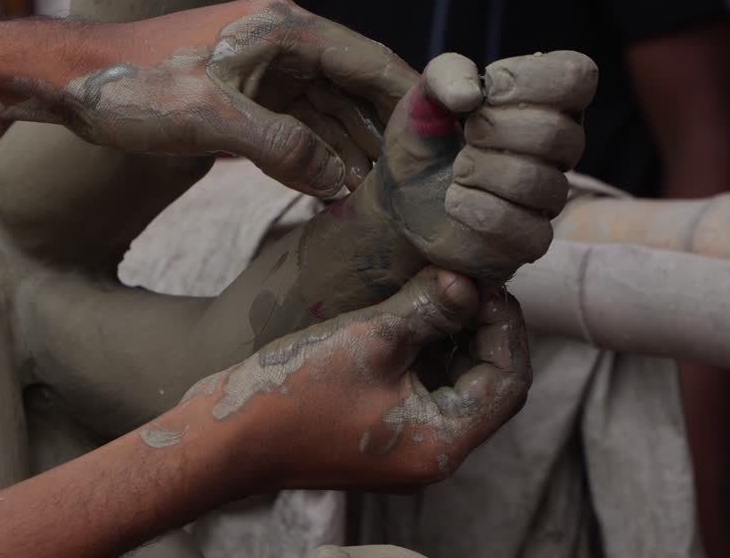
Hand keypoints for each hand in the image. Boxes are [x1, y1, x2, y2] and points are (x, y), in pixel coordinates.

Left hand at [21, 0, 417, 196]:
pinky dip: (318, 147)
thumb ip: (281, 149)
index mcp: (283, 28)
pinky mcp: (246, 85)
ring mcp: (265, 61)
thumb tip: (340, 181)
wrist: (70, 82)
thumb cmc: (132, 89)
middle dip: (386, 131)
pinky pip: (299, 117)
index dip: (410, 100)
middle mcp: (282, 37)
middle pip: (356, 84)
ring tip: (384, 192)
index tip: (443, 140)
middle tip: (419, 180)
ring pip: (329, 105)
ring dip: (353, 145)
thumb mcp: (210, 122)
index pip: (369, 61)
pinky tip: (337, 182)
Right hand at [174, 267, 529, 491]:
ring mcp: (404, 445)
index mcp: (441, 443)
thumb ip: (429, 307)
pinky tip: (407, 309)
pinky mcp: (378, 431)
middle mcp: (431, 453)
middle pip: (487, 384)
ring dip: (452, 334)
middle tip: (462, 276)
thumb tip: (468, 279)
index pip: (508, 381)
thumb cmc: (293, 394)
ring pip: (454, 383)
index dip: (505, 324)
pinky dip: (423, 350)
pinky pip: (421, 388)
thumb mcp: (371, 338)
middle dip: (480, 327)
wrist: (221, 438)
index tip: (482, 280)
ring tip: (435, 285)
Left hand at [373, 51, 596, 281]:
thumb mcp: (426, 93)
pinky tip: (456, 201)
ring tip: (457, 171)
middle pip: (556, 133)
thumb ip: (447, 73)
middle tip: (465, 137)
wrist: (402, 193)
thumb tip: (471, 94)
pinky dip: (477, 211)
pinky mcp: (532, 240)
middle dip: (492, 130)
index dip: (530, 79)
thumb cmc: (428, 136)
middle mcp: (561, 148)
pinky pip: (526, 229)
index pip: (577, 76)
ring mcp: (550, 196)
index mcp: (550, 101)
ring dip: (479, 171)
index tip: (489, 89)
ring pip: (536, 182)